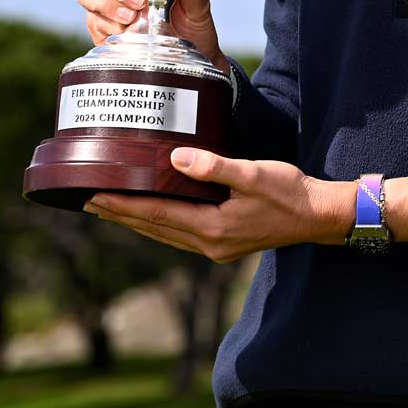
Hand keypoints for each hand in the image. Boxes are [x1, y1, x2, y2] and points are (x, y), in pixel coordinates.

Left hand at [82, 148, 352, 263]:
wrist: (318, 216)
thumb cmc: (290, 192)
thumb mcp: (254, 174)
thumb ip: (214, 167)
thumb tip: (176, 159)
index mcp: (212, 228)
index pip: (156, 215)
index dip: (123, 206)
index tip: (94, 196)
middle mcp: (209, 244)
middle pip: (154, 229)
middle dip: (121, 215)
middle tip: (88, 202)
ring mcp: (216, 248)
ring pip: (165, 235)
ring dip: (137, 222)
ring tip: (111, 209)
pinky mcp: (224, 244)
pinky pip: (180, 235)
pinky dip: (160, 224)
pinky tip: (152, 215)